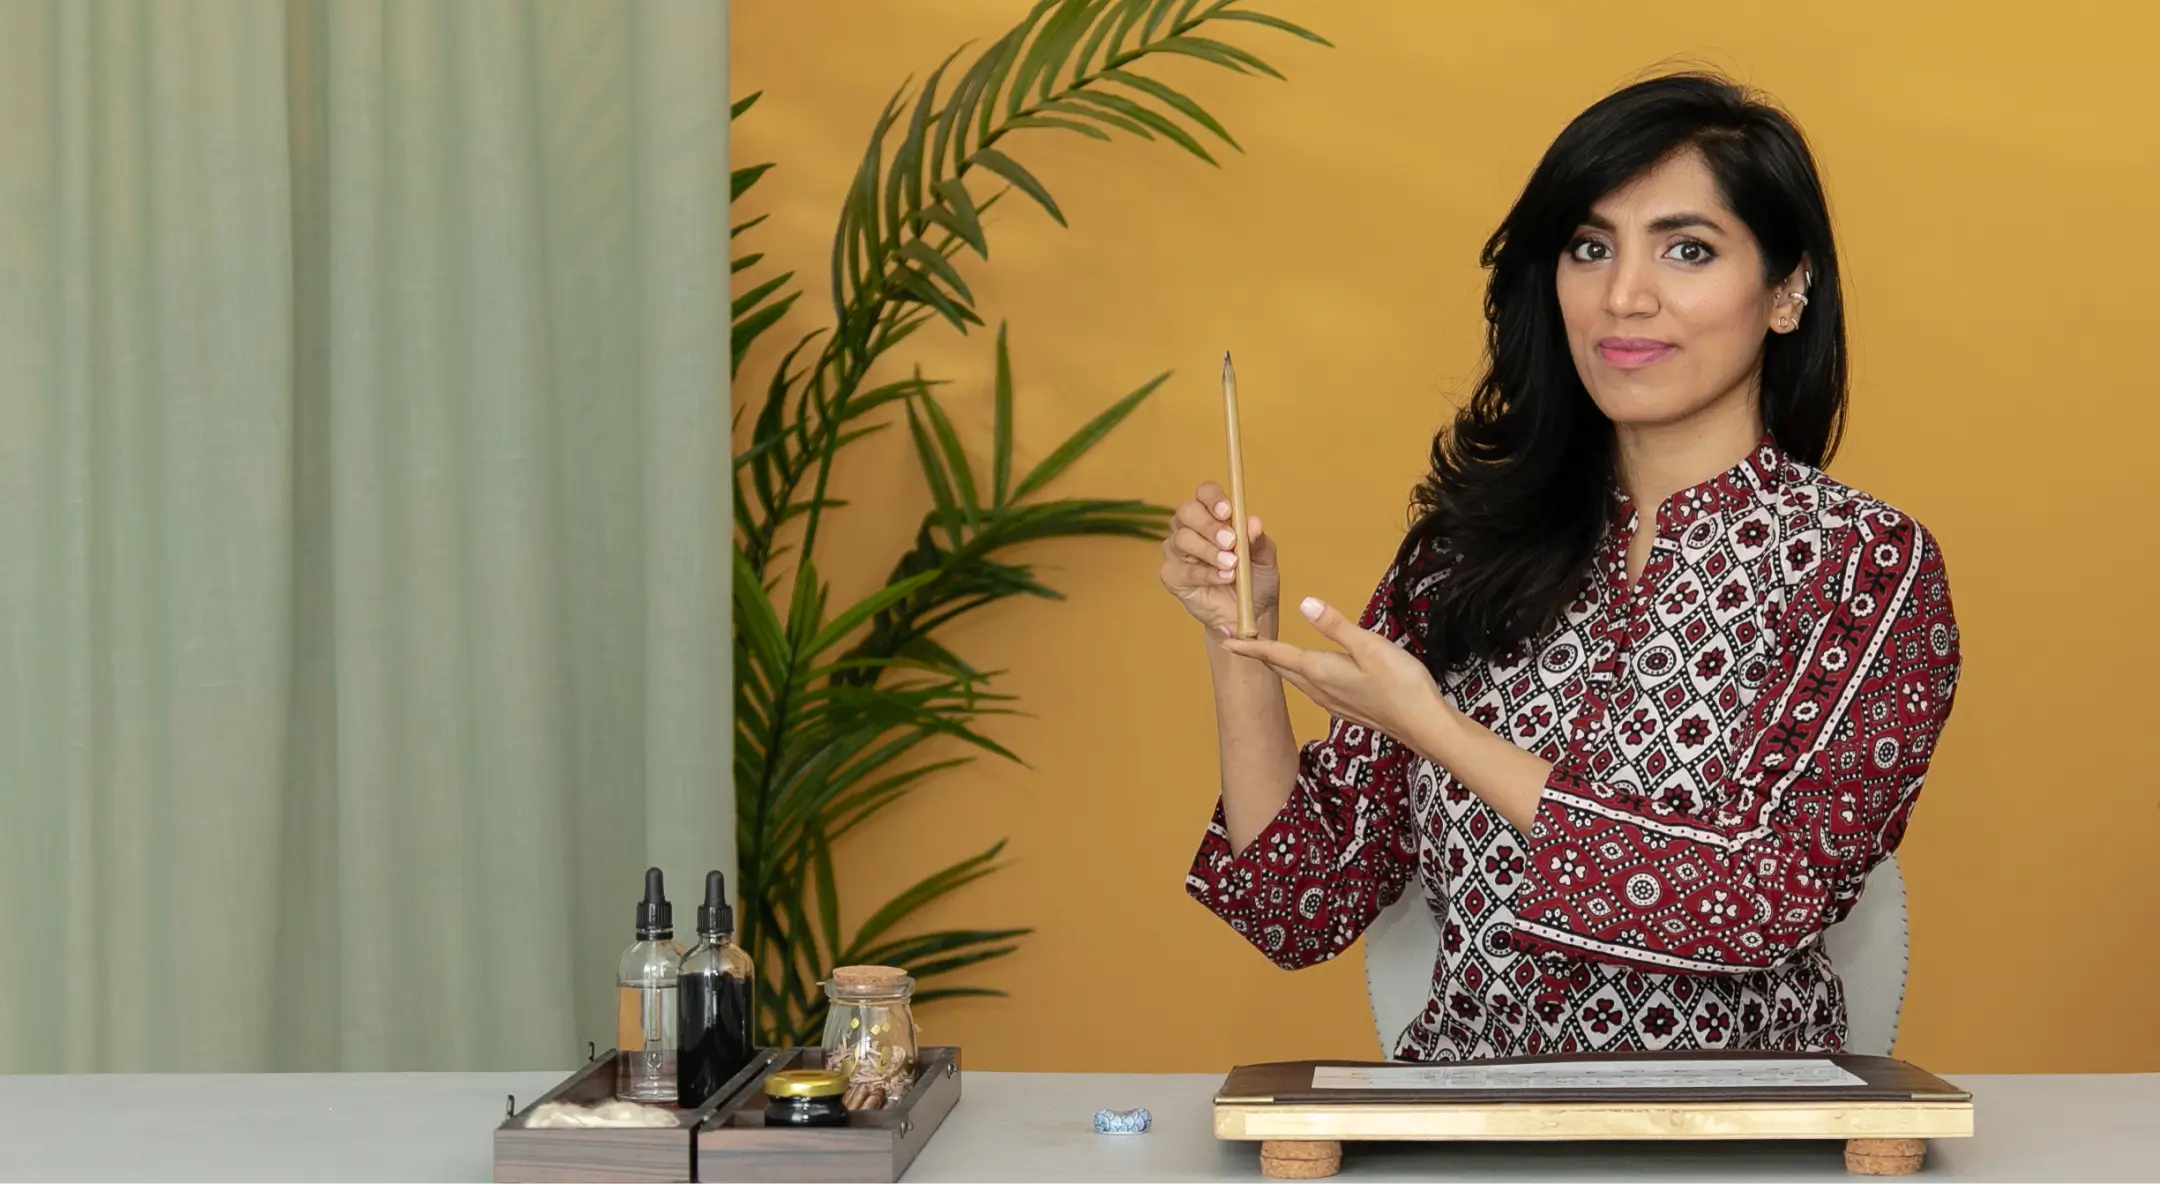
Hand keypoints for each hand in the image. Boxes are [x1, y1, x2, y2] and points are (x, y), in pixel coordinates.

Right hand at [1159, 480, 1279, 636]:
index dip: (1213, 498)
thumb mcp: (1265, 560)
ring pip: (1182, 539)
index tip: (1228, 512)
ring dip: (1209, 551)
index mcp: (1212, 514)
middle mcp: (1190, 528)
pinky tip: (1223, 579)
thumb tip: (1253, 523)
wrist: (1247, 615)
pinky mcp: (1172, 574)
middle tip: (1230, 542)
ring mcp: (1177, 551)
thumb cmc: (1255, 580)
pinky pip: (1183, 569)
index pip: (1205, 493)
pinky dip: (1205, 574)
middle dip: (1209, 525)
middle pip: (1187, 511)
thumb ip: (1258, 541)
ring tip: (1231, 565)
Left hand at [1219, 596, 1444, 745]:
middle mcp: (1319, 689)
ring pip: (1295, 679)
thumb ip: (1336, 625)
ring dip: (1278, 664)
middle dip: (1258, 653)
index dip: (1248, 645)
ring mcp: (1332, 701)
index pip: (1275, 654)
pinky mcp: (1346, 707)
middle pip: (1280, 668)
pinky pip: (1311, 687)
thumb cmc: (1402, 685)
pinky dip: (1300, 673)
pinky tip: (1307, 671)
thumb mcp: (1369, 646)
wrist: (1425, 726)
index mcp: (1320, 671)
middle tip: (1237, 638)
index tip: (1224, 636)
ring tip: (1266, 651)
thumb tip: (1305, 602)